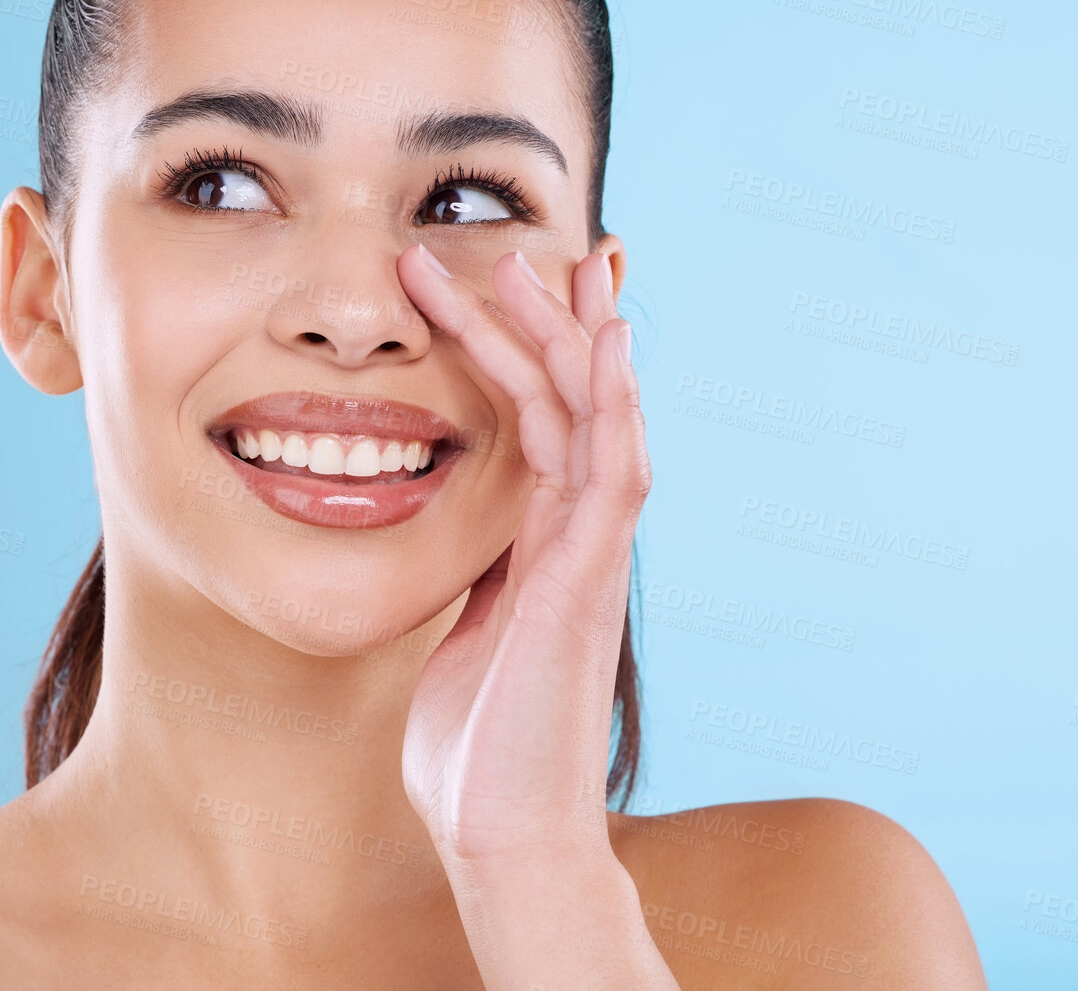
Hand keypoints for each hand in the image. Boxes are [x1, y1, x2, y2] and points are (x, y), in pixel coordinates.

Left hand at [396, 244, 650, 869]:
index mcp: (539, 543)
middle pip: (571, 406)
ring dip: (573, 341)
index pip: (537, 424)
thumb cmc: (478, 743)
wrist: (501, 827)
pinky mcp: (588, 580)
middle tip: (521, 250)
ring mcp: (588, 555)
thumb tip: (464, 536)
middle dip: (549, 325)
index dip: (520, 356)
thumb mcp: (464, 630)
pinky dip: (613, 406)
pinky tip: (608, 348)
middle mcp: (573, 536)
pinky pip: (612, 475)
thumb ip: (477, 574)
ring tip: (554, 265)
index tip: (496, 293)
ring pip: (594, 423)